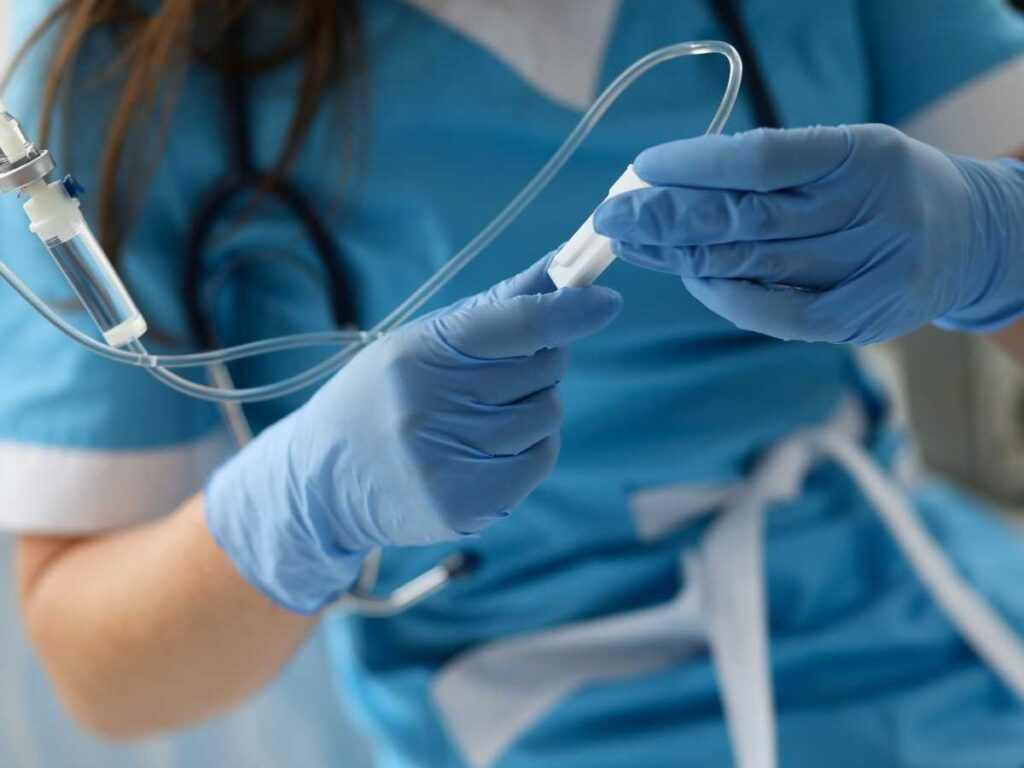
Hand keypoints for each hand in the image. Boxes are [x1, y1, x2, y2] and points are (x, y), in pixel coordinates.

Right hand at [204, 258, 621, 612]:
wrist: (324, 480)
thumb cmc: (385, 395)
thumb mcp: (424, 341)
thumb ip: (499, 307)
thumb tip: (564, 266)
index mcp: (420, 354)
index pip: (514, 324)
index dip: (567, 310)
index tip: (604, 302)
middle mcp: (430, 407)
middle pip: (542, 369)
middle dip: (539, 363)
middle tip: (500, 373)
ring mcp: (447, 461)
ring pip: (546, 415)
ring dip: (535, 408)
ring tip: (485, 414)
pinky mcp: (464, 504)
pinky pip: (540, 460)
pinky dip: (532, 448)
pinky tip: (493, 447)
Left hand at [594, 124, 1023, 344]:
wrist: (970, 238)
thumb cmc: (884, 188)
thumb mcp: (846, 154)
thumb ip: (775, 168)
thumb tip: (674, 181)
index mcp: (865, 153)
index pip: (762, 159)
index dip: (695, 165)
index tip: (644, 169)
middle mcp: (871, 211)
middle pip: (747, 218)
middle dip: (668, 218)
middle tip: (612, 215)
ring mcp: (869, 271)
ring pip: (752, 265)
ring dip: (680, 256)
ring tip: (631, 242)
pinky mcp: (858, 321)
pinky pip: (775, 315)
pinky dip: (725, 296)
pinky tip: (688, 278)